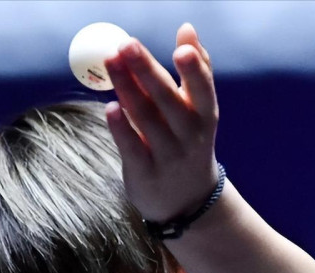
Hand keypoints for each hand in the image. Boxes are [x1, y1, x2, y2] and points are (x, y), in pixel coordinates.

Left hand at [104, 23, 219, 223]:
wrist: (187, 202)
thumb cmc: (188, 144)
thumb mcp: (199, 113)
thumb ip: (196, 71)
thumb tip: (187, 28)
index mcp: (204, 116)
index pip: (202, 89)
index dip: (194, 70)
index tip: (182, 49)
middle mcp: (189, 137)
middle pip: (167, 100)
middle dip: (147, 71)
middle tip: (126, 45)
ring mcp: (168, 157)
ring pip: (146, 119)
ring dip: (127, 88)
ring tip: (110, 61)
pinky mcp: (145, 174)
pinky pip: (132, 148)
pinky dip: (121, 128)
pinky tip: (111, 106)